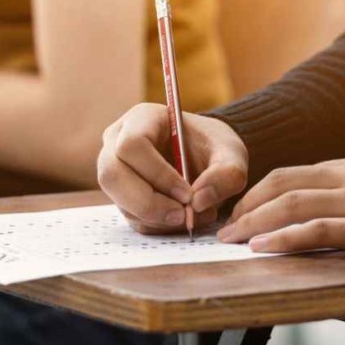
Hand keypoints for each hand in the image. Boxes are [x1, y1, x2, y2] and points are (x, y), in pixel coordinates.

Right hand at [98, 103, 248, 233]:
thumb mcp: (231, 154)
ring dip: (156, 217)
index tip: (187, 193)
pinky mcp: (122, 197)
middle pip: (112, 176)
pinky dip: (158, 225)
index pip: (131, 145)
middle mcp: (117, 142)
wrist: (207, 158)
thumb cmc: (214, 147)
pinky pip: (131, 217)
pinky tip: (182, 218)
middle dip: (149, 203)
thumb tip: (198, 201)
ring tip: (191, 216)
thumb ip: (226, 174)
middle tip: (183, 216)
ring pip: (120, 201)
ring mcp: (115, 171)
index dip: (156, 173)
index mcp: (141, 119)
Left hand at [217, 152, 344, 253]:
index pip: (297, 173)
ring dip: (255, 222)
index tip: (243, 209)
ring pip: (292, 203)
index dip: (262, 191)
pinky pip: (318, 228)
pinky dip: (285, 237)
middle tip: (225, 227)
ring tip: (231, 240)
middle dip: (248, 205)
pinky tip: (264, 247)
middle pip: (283, 183)